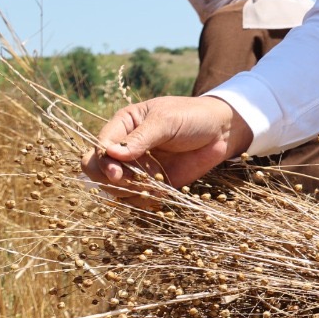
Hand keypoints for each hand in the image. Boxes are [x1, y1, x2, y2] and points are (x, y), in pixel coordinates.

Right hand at [82, 95, 252, 201]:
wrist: (222, 130)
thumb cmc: (192, 116)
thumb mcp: (167, 121)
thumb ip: (141, 138)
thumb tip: (112, 153)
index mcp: (123, 125)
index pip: (99, 147)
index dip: (103, 162)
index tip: (118, 174)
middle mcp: (125, 148)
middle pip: (96, 170)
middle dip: (111, 180)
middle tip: (132, 182)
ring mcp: (138, 167)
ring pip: (115, 188)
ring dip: (130, 192)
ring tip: (154, 184)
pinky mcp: (153, 183)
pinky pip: (137, 199)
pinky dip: (145, 201)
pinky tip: (162, 193)